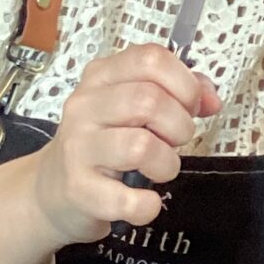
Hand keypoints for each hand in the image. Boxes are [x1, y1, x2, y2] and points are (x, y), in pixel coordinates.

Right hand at [28, 45, 219, 245]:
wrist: (52, 189)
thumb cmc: (103, 144)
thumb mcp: (132, 107)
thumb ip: (176, 94)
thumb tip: (211, 99)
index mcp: (101, 77)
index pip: (151, 59)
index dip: (185, 83)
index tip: (191, 106)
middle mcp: (85, 106)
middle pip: (149, 100)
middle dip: (179, 126)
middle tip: (174, 142)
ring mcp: (78, 148)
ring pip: (141, 146)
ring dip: (167, 164)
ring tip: (160, 169)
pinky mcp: (79, 190)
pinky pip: (128, 199)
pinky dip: (148, 205)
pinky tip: (145, 201)